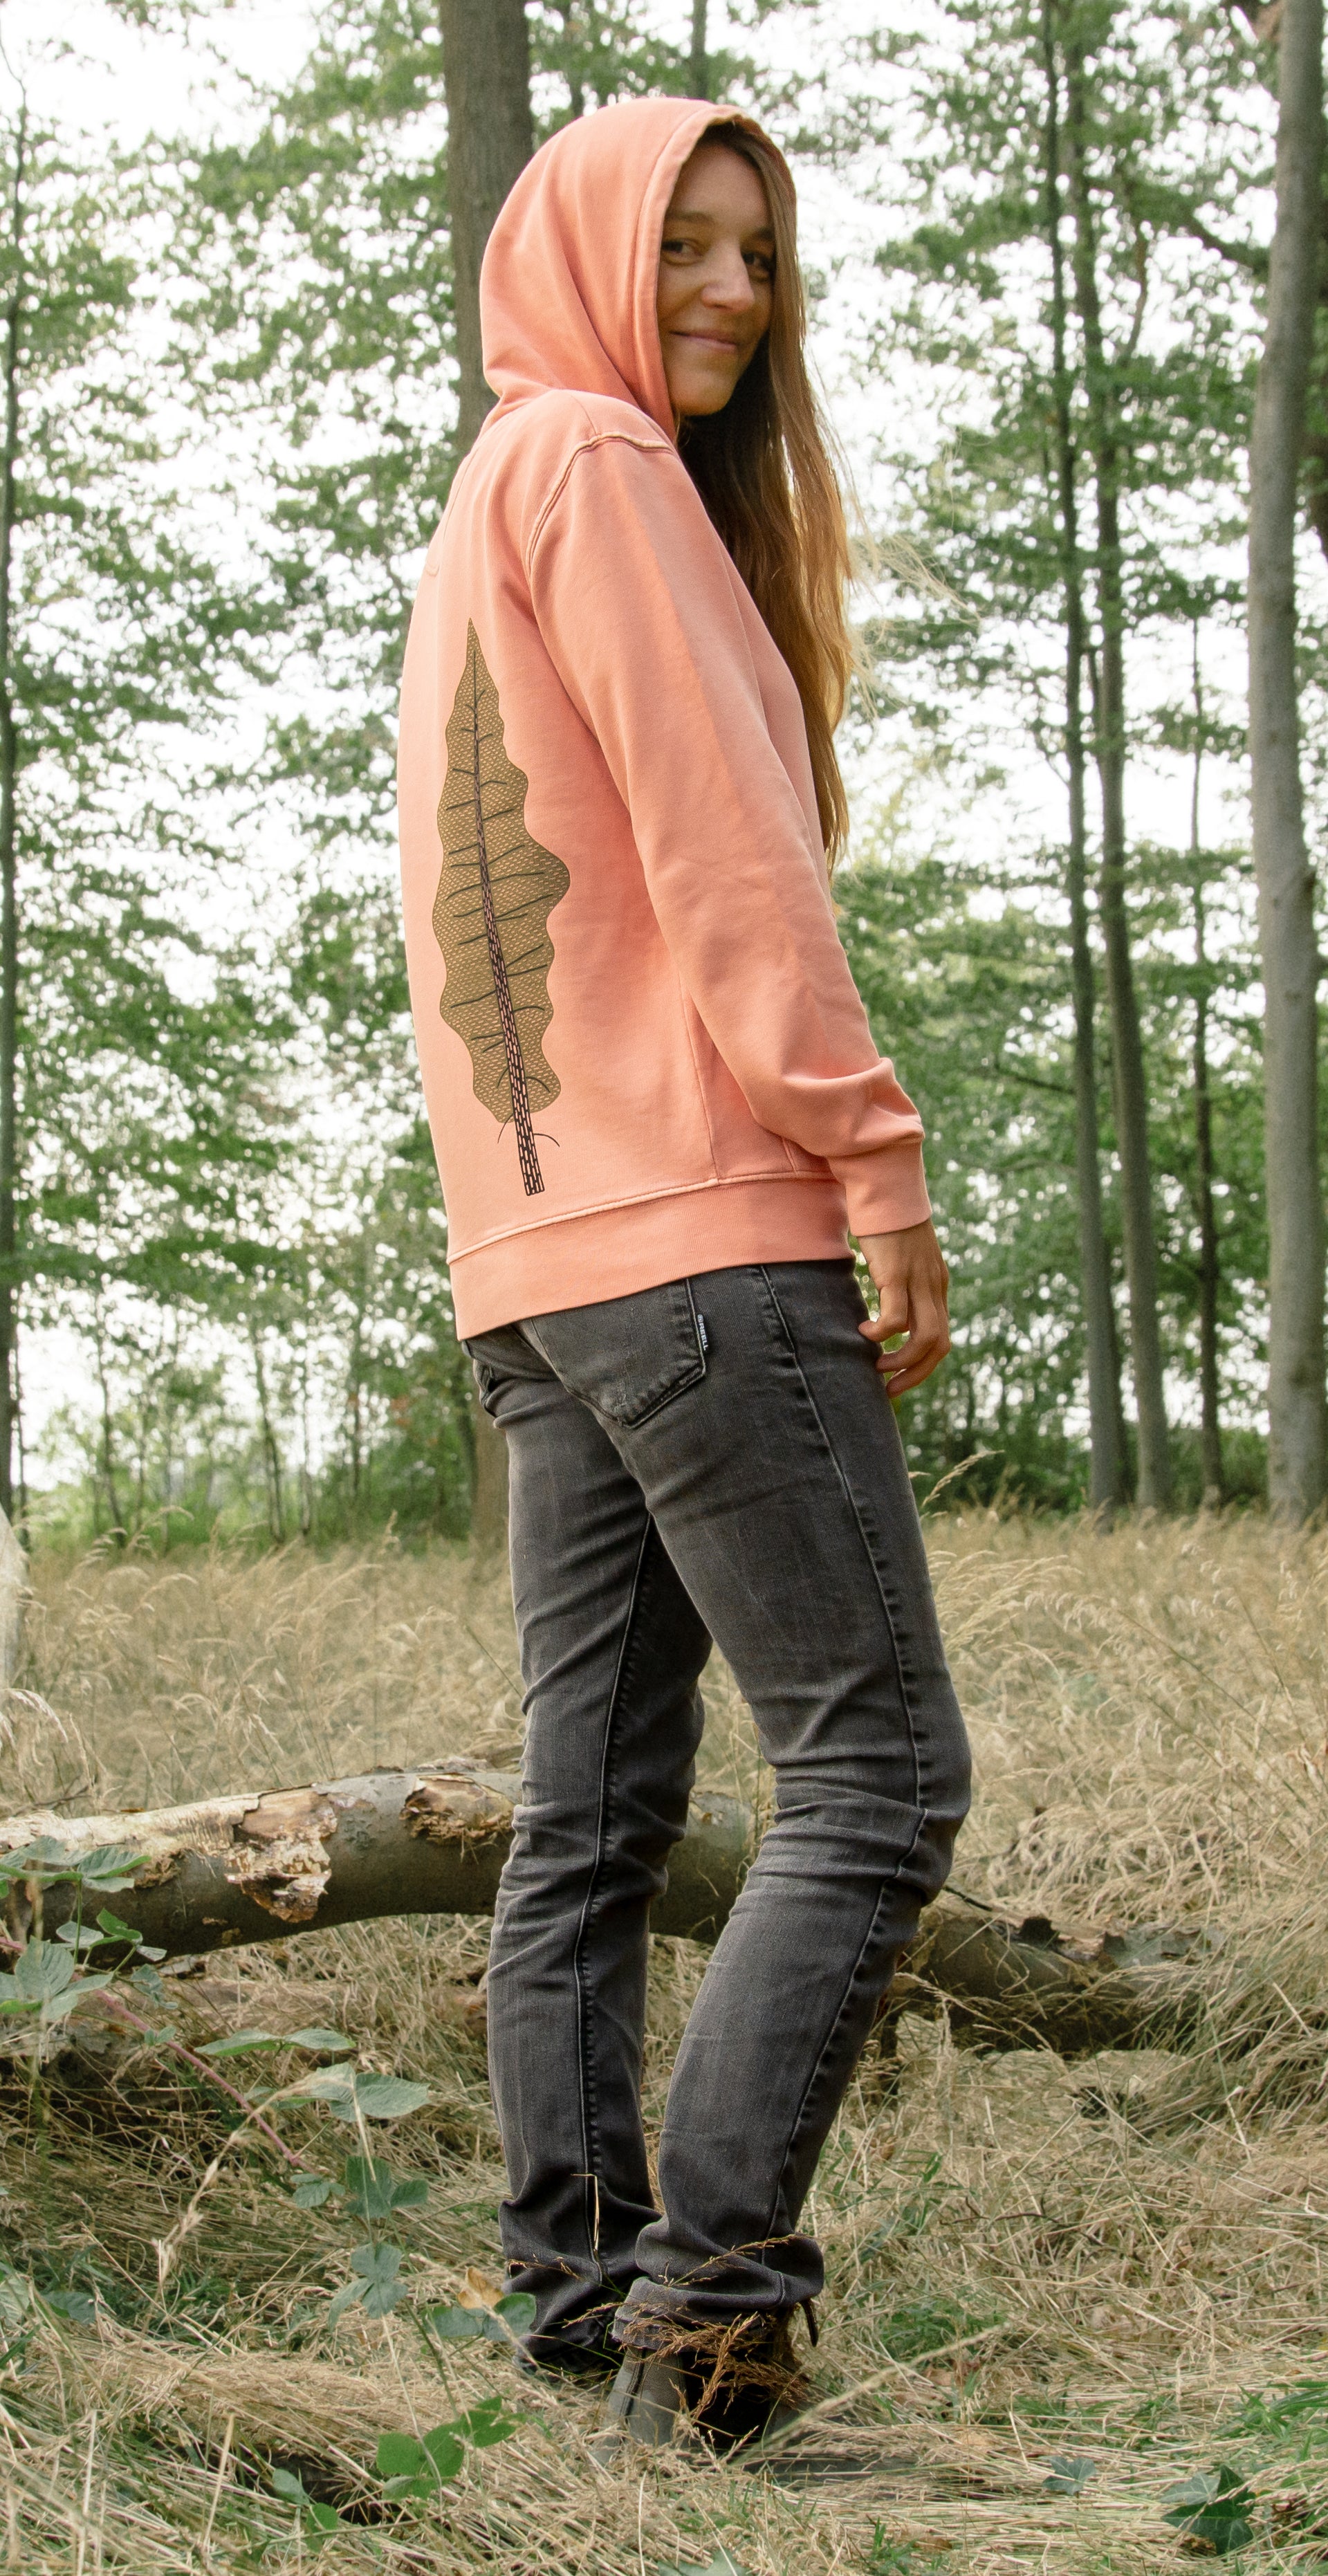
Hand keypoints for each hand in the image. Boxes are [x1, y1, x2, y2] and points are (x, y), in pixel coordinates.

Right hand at [856, 1220, 949, 1396]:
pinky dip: (881, 1333)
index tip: (899, 1377)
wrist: (886, 1183)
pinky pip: (895, 1318)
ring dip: (901, 1361)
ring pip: (924, 1338)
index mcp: (937, 1285)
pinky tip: (863, 1330)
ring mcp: (918, 1280)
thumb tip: (887, 1310)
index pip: (942, 1337)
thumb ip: (901, 1284)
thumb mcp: (901, 1258)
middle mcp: (934, 1286)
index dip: (924, 1365)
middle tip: (890, 1388)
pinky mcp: (897, 1273)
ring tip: (877, 1365)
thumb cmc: (885, 1220)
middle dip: (917, 1375)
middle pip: (939, 1345)